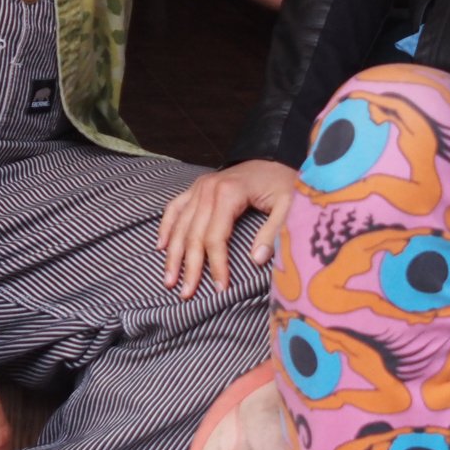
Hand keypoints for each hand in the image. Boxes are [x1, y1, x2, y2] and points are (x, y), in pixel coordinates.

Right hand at [159, 159, 302, 295]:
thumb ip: (273, 231)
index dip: (216, 265)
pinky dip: (166, 227)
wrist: (274, 156)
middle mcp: (208, 189)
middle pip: (193, 235)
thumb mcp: (288, 204)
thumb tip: (257, 260)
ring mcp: (199, 187)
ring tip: (169, 280)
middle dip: (189, 267)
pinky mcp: (196, 187)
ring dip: (172, 254)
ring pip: (180, 225)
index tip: (219, 288)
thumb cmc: (282, 181)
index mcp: (229, 193)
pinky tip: (161, 246)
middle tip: (186, 294)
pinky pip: (174, 208)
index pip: (215, 237)